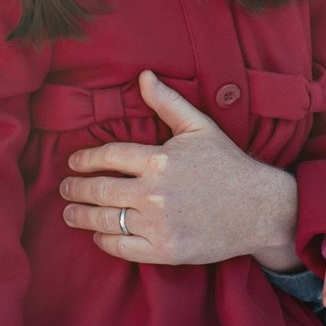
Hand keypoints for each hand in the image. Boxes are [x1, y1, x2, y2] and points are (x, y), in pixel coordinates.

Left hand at [59, 70, 299, 268]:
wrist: (261, 210)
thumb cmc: (229, 165)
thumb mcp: (199, 127)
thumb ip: (167, 103)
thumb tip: (143, 75)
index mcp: (160, 160)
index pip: (109, 156)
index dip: (86, 159)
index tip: (74, 163)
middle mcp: (155, 192)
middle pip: (99, 190)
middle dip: (75, 189)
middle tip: (64, 188)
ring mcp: (160, 224)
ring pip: (105, 220)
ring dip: (81, 216)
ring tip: (70, 212)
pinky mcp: (166, 251)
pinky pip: (123, 247)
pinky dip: (105, 240)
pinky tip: (98, 234)